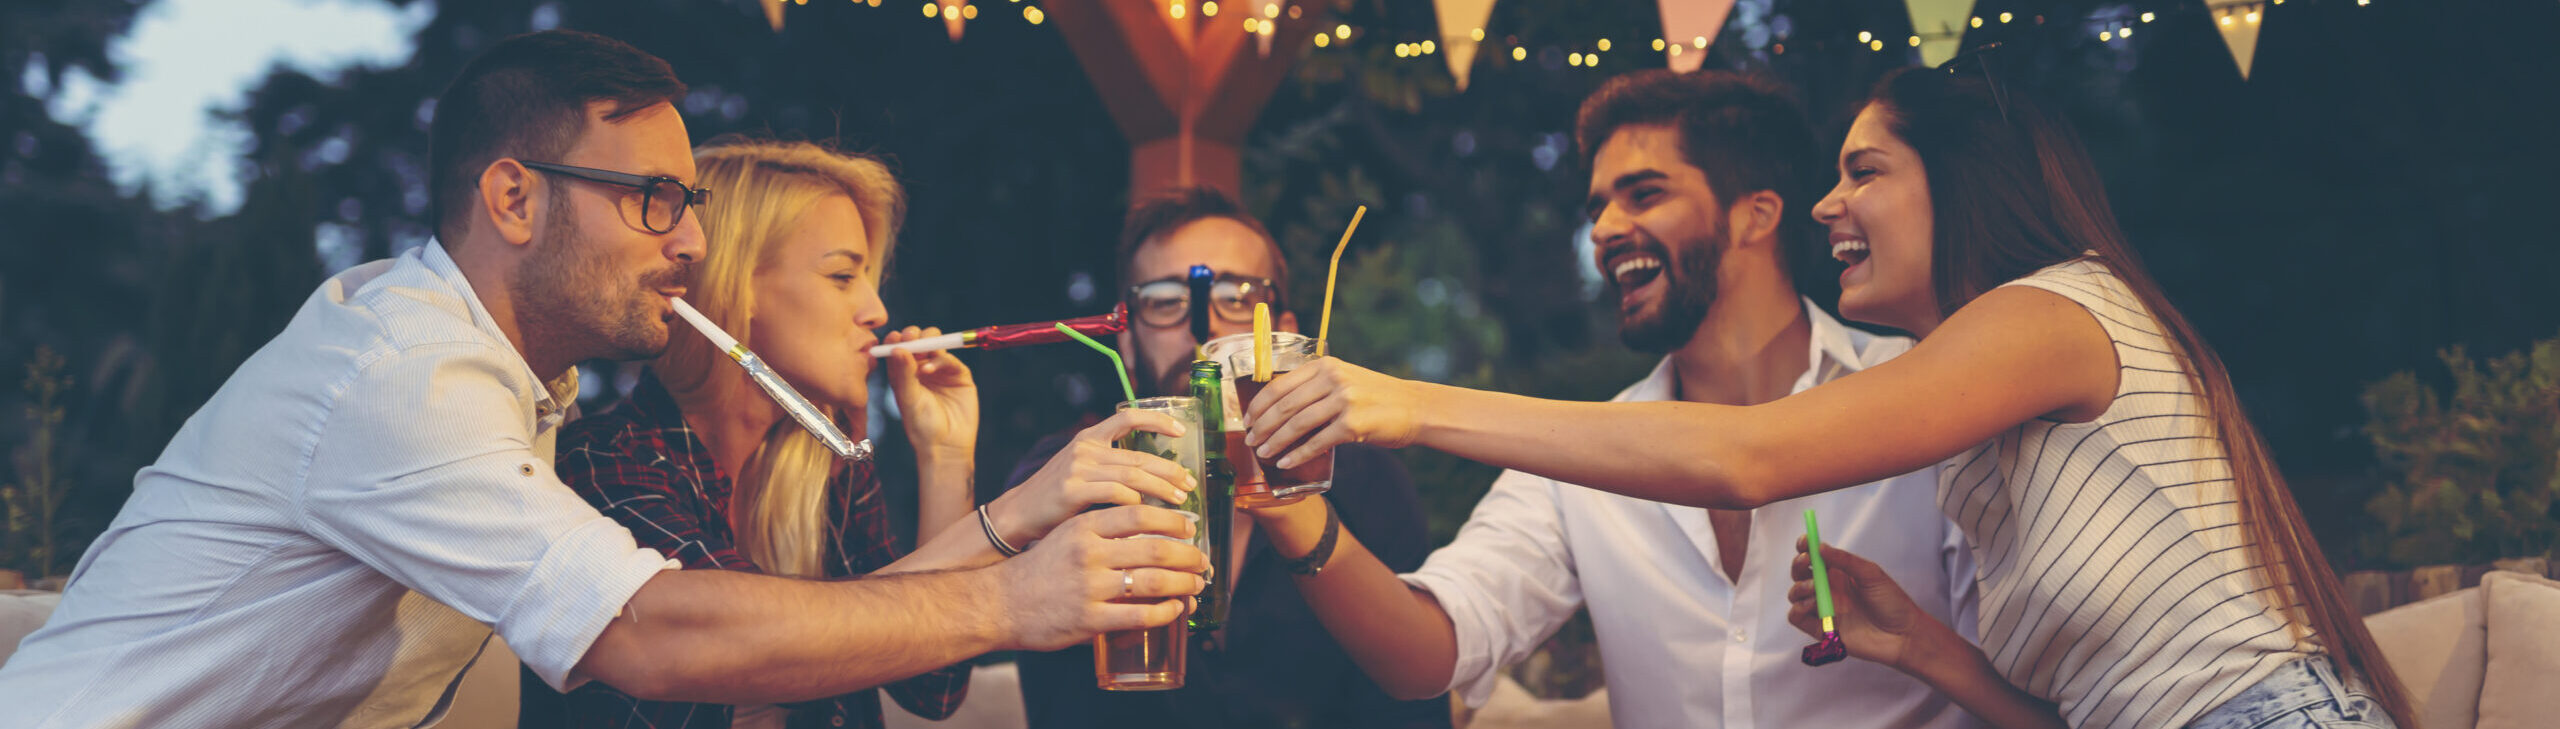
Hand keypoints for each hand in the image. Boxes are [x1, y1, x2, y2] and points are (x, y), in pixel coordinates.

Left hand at [884, 326, 976, 460]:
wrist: (947, 445)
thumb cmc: (922, 426)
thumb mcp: (908, 399)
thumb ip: (903, 373)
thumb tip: (898, 347)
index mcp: (903, 374)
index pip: (899, 348)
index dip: (897, 339)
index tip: (895, 336)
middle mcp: (921, 369)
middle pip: (918, 341)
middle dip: (914, 335)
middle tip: (910, 336)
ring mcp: (941, 371)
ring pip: (935, 345)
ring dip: (928, 342)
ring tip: (922, 352)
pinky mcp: (959, 375)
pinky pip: (951, 359)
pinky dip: (941, 359)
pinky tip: (930, 369)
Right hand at [986, 410, 1194, 545]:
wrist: (1018, 515)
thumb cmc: (1057, 499)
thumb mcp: (1082, 473)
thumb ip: (1110, 469)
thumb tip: (1153, 477)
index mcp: (1088, 439)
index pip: (1127, 417)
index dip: (1156, 420)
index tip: (1181, 431)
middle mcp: (1084, 448)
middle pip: (1139, 456)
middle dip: (1170, 470)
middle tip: (1190, 483)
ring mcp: (1077, 468)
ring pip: (1132, 475)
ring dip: (1161, 488)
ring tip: (1179, 500)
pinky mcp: (1071, 490)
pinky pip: (1114, 493)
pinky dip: (1136, 502)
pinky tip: (1148, 513)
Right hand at [995, 505, 1208, 651]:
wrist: (1000, 603)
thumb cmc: (1039, 569)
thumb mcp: (1066, 535)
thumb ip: (1100, 529)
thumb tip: (1146, 528)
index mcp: (1084, 527)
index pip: (1139, 514)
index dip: (1172, 520)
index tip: (1190, 527)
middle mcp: (1088, 554)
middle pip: (1155, 548)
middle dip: (1187, 556)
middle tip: (1201, 561)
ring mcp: (1089, 588)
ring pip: (1153, 582)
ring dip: (1183, 584)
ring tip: (1196, 586)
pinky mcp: (1089, 620)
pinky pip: (1140, 615)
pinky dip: (1165, 612)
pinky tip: (1176, 609)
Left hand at [1240, 357, 1427, 470]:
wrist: (1414, 407)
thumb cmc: (1376, 398)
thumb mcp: (1344, 379)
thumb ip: (1316, 387)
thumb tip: (1278, 410)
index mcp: (1325, 365)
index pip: (1279, 384)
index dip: (1258, 404)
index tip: (1246, 419)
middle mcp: (1332, 379)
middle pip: (1284, 405)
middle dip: (1262, 426)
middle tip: (1250, 440)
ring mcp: (1344, 400)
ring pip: (1297, 424)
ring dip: (1275, 441)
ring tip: (1264, 453)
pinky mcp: (1354, 424)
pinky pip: (1317, 442)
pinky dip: (1298, 454)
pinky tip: (1286, 462)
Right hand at [1787, 538, 1946, 673]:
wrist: (1902, 635)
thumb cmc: (1892, 602)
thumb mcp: (1871, 574)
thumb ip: (1845, 560)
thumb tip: (1820, 547)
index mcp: (1839, 573)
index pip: (1815, 556)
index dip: (1806, 547)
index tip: (1805, 540)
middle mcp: (1828, 589)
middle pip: (1800, 573)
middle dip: (1798, 564)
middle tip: (1807, 561)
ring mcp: (1823, 609)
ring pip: (1795, 594)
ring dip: (1799, 587)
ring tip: (1815, 587)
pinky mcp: (1820, 629)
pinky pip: (1796, 617)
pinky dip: (1798, 608)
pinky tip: (1813, 605)